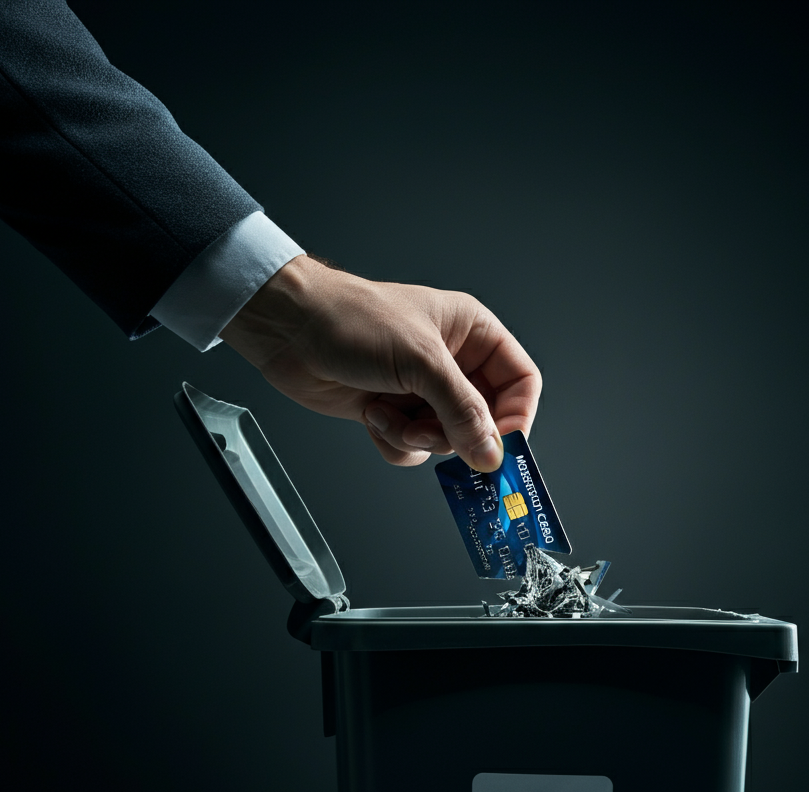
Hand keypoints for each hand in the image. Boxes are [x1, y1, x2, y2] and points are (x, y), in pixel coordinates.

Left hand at [220, 255, 540, 470]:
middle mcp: (451, 364)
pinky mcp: (392, 411)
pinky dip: (393, 440)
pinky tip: (371, 414)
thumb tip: (491, 453)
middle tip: (431, 432)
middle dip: (454, 433)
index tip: (501, 447)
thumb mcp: (421, 362)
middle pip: (483, 420)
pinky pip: (412, 448)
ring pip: (446, 439)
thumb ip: (463, 411)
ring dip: (417, 437)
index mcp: (471, 334)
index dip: (516, 417)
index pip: (519, 383)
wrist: (289, 329)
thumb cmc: (352, 320)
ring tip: (389, 415)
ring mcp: (421, 390)